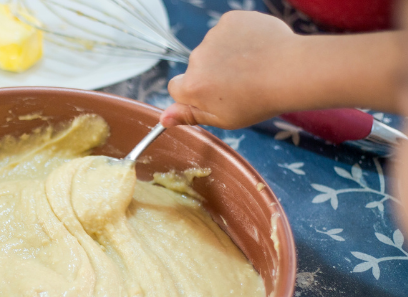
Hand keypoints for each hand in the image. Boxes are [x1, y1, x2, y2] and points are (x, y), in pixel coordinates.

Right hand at [161, 11, 298, 129]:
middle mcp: (196, 58)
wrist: (290, 70)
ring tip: (252, 66)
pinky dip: (238, 38)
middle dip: (212, 74)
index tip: (213, 96)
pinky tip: (255, 49)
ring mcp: (213, 36)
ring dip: (226, 55)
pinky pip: (228, 30)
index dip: (194, 94)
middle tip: (240, 84)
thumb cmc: (258, 100)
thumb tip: (163, 118)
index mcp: (192, 86)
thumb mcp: (222, 118)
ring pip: (213, 48)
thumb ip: (190, 115)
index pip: (176, 88)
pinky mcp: (230, 20)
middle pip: (196, 67)